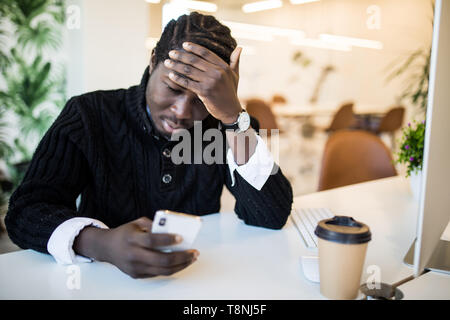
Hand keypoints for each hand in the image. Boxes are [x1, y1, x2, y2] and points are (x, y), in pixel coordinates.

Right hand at [76, 217, 198, 278]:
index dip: (167, 240)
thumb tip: (174, 229)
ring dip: (181, 265)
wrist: (106, 248)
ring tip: (192, 258)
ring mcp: (135, 267)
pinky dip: (172, 268)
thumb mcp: (137, 223)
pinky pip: (158, 273)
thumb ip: (154, 224)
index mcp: (132, 239)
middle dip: (181, 257)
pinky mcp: (137, 275)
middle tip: (194, 252)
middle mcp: (133, 255)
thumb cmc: (126, 233)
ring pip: (163, 270)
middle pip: (161, 260)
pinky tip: (181, 262)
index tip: (181, 237)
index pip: (151, 240)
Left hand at [164, 42, 242, 123]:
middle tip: (171, 53)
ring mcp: (210, 82)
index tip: (184, 45)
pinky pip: (188, 83)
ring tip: (167, 62)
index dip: (194, 48)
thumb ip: (235, 61)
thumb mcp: (235, 75)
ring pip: (189, 71)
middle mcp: (217, 72)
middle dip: (181, 56)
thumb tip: (239, 47)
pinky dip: (178, 78)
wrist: (231, 111)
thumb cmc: (231, 92)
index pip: (206, 53)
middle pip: (195, 60)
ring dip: (176, 65)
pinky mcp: (204, 91)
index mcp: (224, 67)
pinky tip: (171, 75)